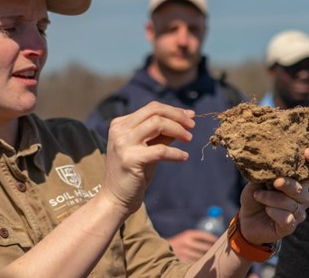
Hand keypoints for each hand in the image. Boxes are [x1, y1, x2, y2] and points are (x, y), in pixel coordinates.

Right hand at [101, 101, 194, 216]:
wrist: (115, 199)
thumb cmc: (133, 173)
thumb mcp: (148, 148)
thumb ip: (162, 134)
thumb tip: (185, 119)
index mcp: (120, 124)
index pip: (151, 108)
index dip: (173, 110)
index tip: (190, 116)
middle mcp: (119, 130)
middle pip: (154, 112)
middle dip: (177, 116)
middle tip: (192, 126)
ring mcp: (123, 144)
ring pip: (157, 124)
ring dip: (178, 130)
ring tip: (189, 139)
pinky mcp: (130, 159)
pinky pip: (160, 150)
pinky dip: (175, 152)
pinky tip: (184, 157)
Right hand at [168, 230, 217, 261]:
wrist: (163, 251)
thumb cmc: (180, 244)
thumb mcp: (186, 238)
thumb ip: (198, 239)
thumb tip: (215, 241)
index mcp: (188, 234)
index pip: (204, 235)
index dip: (213, 239)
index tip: (219, 242)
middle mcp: (186, 242)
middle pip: (205, 247)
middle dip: (213, 250)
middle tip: (219, 252)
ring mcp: (184, 252)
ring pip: (202, 257)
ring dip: (208, 259)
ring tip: (212, 259)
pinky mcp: (182, 261)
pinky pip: (196, 263)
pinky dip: (200, 264)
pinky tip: (203, 265)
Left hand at [238, 148, 308, 244]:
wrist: (247, 219)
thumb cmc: (256, 195)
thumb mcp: (258, 180)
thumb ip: (266, 171)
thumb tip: (266, 159)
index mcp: (298, 181)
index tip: (307, 152)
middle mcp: (302, 196)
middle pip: (300, 188)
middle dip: (287, 184)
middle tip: (274, 181)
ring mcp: (298, 212)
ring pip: (290, 204)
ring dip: (270, 198)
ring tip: (257, 195)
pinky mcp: (291, 226)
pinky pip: (287, 218)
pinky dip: (274, 212)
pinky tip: (267, 210)